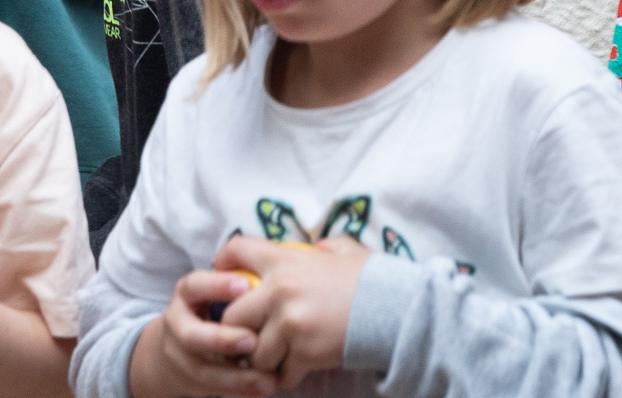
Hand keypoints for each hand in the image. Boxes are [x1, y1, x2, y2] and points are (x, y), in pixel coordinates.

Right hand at [133, 270, 274, 397]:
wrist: (177, 347)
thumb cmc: (213, 310)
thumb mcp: (215, 291)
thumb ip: (240, 284)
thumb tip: (280, 269)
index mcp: (186, 295)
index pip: (194, 286)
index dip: (216, 286)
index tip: (246, 285)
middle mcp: (177, 323)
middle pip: (191, 335)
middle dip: (222, 339)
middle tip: (253, 340)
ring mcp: (180, 355)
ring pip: (203, 370)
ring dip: (237, 376)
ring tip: (270, 378)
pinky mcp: (190, 380)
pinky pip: (214, 389)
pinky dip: (241, 390)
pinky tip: (265, 387)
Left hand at [213, 235, 365, 385]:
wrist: (399, 312)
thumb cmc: (374, 280)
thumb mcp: (346, 251)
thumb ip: (325, 247)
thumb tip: (318, 246)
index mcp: (284, 261)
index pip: (235, 251)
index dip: (221, 263)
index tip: (223, 278)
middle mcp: (278, 290)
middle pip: (231, 314)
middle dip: (236, 329)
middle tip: (246, 335)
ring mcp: (289, 323)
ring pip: (253, 350)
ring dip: (261, 357)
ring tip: (273, 357)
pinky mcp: (304, 353)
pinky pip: (281, 371)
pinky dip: (285, 374)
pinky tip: (296, 370)